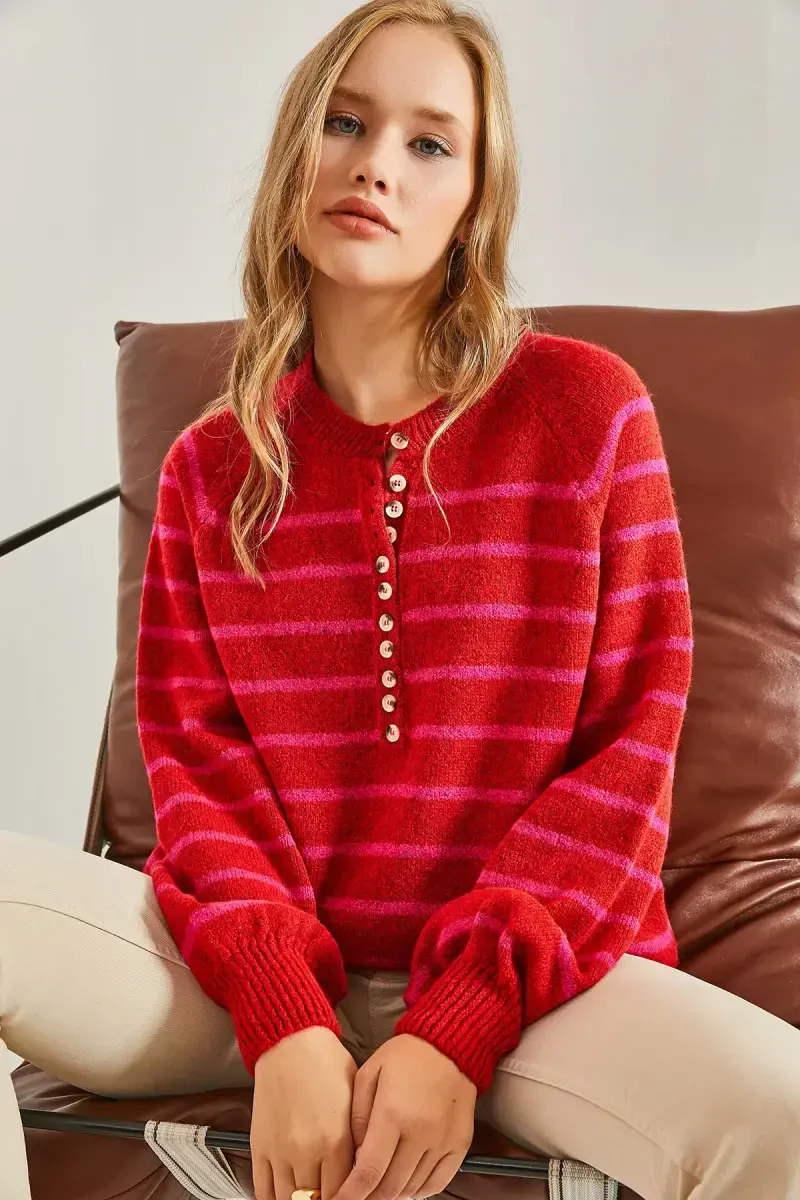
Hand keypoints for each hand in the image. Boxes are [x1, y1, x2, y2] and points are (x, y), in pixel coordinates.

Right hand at [251, 1025, 357, 1199]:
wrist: (291, 1042)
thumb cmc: (327, 1065)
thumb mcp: (356, 1099)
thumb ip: (359, 1140)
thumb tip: (363, 1172)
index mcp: (336, 1140)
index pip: (343, 1195)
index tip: (351, 1197)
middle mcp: (307, 1151)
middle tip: (331, 1195)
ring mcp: (280, 1152)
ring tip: (310, 1196)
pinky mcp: (259, 1147)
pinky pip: (263, 1191)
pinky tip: (285, 1196)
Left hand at [331, 1034, 476, 1199]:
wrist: (450, 1043)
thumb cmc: (405, 1056)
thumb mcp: (369, 1074)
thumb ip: (358, 1117)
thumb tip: (355, 1157)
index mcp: (393, 1114)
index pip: (369, 1172)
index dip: (351, 1196)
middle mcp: (421, 1133)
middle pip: (390, 1188)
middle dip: (369, 1198)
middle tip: (357, 1194)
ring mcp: (443, 1141)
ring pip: (412, 1189)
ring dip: (391, 1194)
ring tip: (378, 1184)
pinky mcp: (459, 1145)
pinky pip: (437, 1184)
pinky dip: (417, 1192)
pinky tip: (405, 1182)